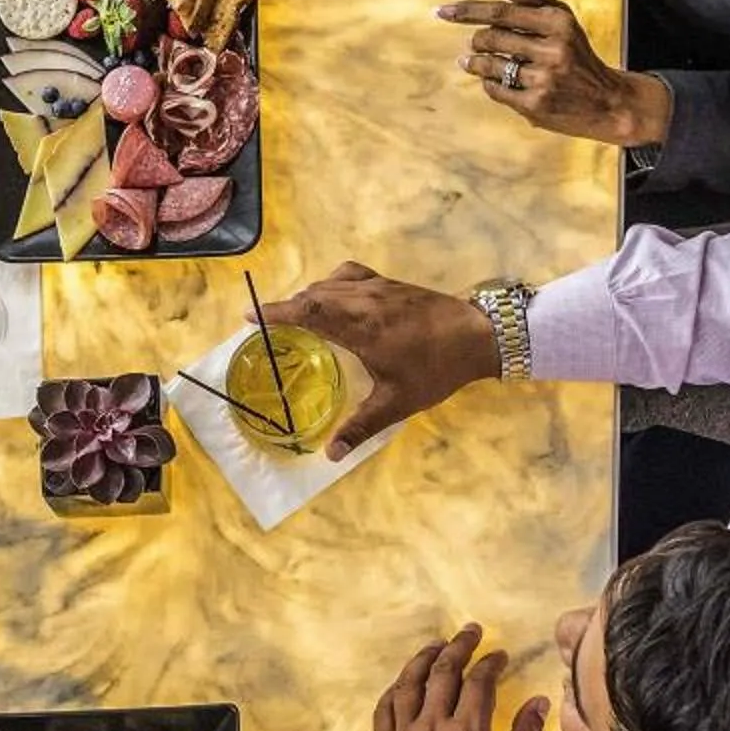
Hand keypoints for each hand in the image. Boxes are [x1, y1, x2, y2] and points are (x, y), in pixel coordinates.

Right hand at [263, 262, 500, 459]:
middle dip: (288, 306)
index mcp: (359, 325)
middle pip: (314, 293)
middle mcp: (363, 299)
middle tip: (269, 323)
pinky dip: (333, 283)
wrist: (479, 335)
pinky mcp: (392, 283)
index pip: (307, 311)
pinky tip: (337, 297)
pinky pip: (351, 275)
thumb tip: (330, 455)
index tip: (250, 316)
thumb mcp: (397, 402)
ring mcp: (378, 287)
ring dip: (310, 294)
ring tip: (298, 314)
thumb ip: (361, 426)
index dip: (275, 312)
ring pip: (331, 282)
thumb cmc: (436, 368)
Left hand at [374, 624, 547, 730]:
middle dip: (459, 645)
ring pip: (408, 685)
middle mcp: (433, 729)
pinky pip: (384, 712)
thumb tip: (540, 702)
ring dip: (423, 658)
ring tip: (436, 645)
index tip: (499, 655)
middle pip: (443, 672)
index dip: (491, 662)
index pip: (479, 681)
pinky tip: (403, 682)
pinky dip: (394, 691)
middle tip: (470, 631)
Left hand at [436, 0, 671, 147]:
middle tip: (476, 43)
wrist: (607, 103)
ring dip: (474, 62)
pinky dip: (488, 82)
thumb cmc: (578, 55)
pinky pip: (495, 90)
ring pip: (489, 65)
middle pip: (491, 39)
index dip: (468, 11)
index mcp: (559, 23)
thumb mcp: (564, 20)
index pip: (502, 12)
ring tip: (471, 61)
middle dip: (477, 40)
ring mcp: (544, 80)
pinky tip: (493, 80)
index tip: (442, 11)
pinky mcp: (536, 106)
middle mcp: (553, 49)